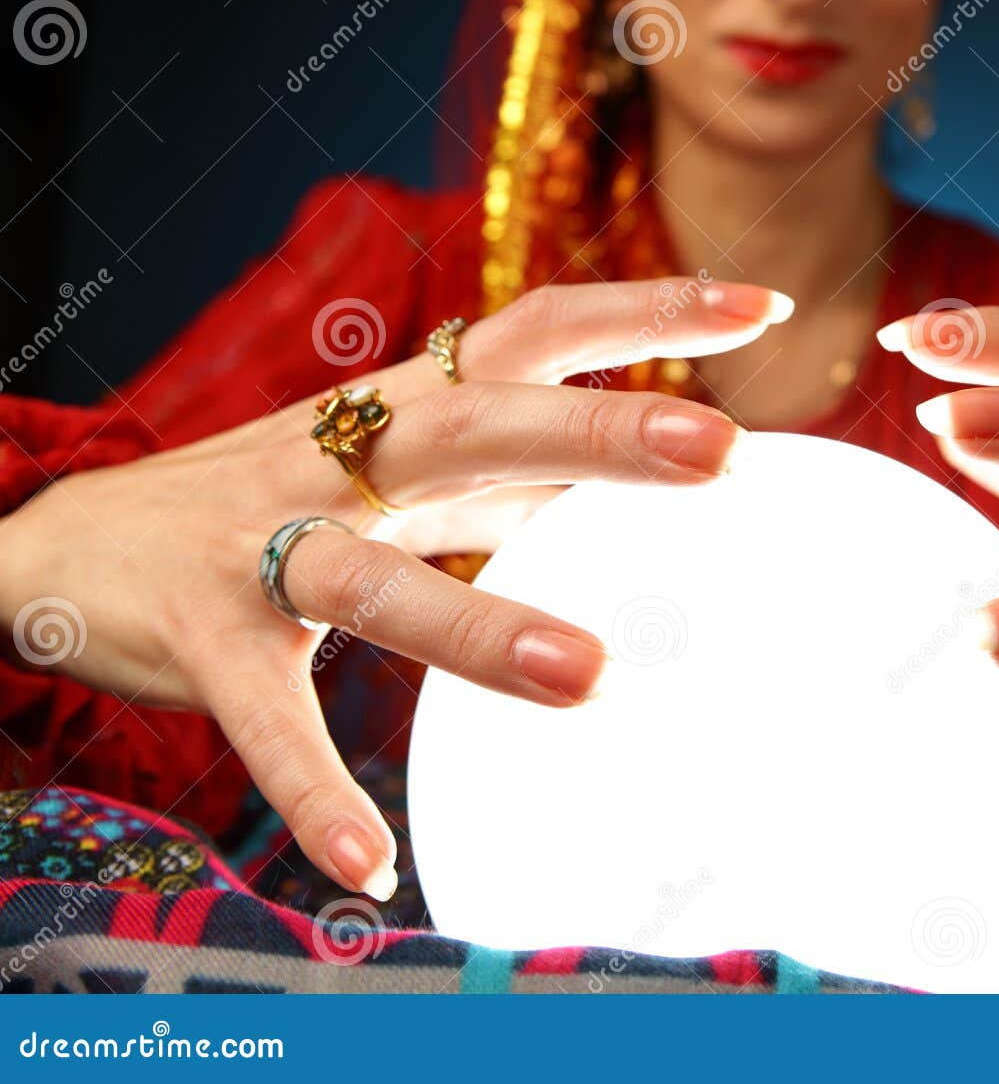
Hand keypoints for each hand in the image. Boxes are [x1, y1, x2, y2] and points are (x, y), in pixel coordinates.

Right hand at [0, 279, 791, 899]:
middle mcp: (341, 458)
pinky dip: (312, 785)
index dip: (638, 313)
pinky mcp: (203, 638)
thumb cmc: (276, 498)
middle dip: (597, 433)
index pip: (531, 332)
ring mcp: (267, 544)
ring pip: (377, 579)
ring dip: (479, 625)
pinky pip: (264, 717)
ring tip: (587, 679)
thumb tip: (636, 482)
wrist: (74, 540)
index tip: (754, 308)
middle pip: (477, 427)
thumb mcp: (398, 468)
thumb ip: (507, 475)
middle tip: (723, 449)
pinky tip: (369, 859)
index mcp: (402, 409)